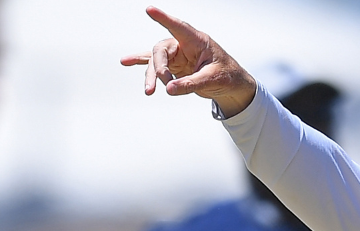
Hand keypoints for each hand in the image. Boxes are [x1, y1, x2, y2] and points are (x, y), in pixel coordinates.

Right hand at [121, 6, 255, 116]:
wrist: (232, 85)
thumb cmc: (228, 76)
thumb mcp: (212, 80)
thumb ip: (191, 84)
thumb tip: (169, 89)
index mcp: (197, 41)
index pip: (178, 27)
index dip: (164, 18)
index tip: (149, 10)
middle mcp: (184, 45)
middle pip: (162, 50)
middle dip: (160, 68)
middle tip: (166, 83)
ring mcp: (178, 55)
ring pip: (156, 61)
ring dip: (152, 76)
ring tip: (149, 91)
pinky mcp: (175, 66)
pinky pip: (155, 64)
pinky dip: (142, 63)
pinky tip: (126, 62)